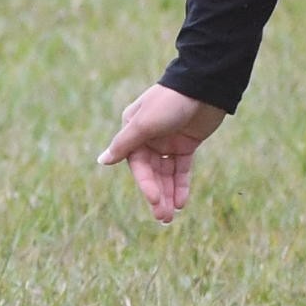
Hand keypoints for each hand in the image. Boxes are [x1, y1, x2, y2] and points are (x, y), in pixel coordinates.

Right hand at [98, 83, 227, 221]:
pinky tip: (182, 201)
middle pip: (152, 172)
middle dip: (158, 195)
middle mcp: (148, 137)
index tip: (155, 200)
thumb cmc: (170, 102)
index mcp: (133, 130)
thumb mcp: (144, 124)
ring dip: (169, 193)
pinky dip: (181, 184)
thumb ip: (124, 144)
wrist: (204, 87)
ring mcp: (168, 141)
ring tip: (172, 216)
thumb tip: (102, 161)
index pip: (137, 165)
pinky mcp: (186, 143)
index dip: (146, 184)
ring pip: (166, 173)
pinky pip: (181, 168)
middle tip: (164, 218)